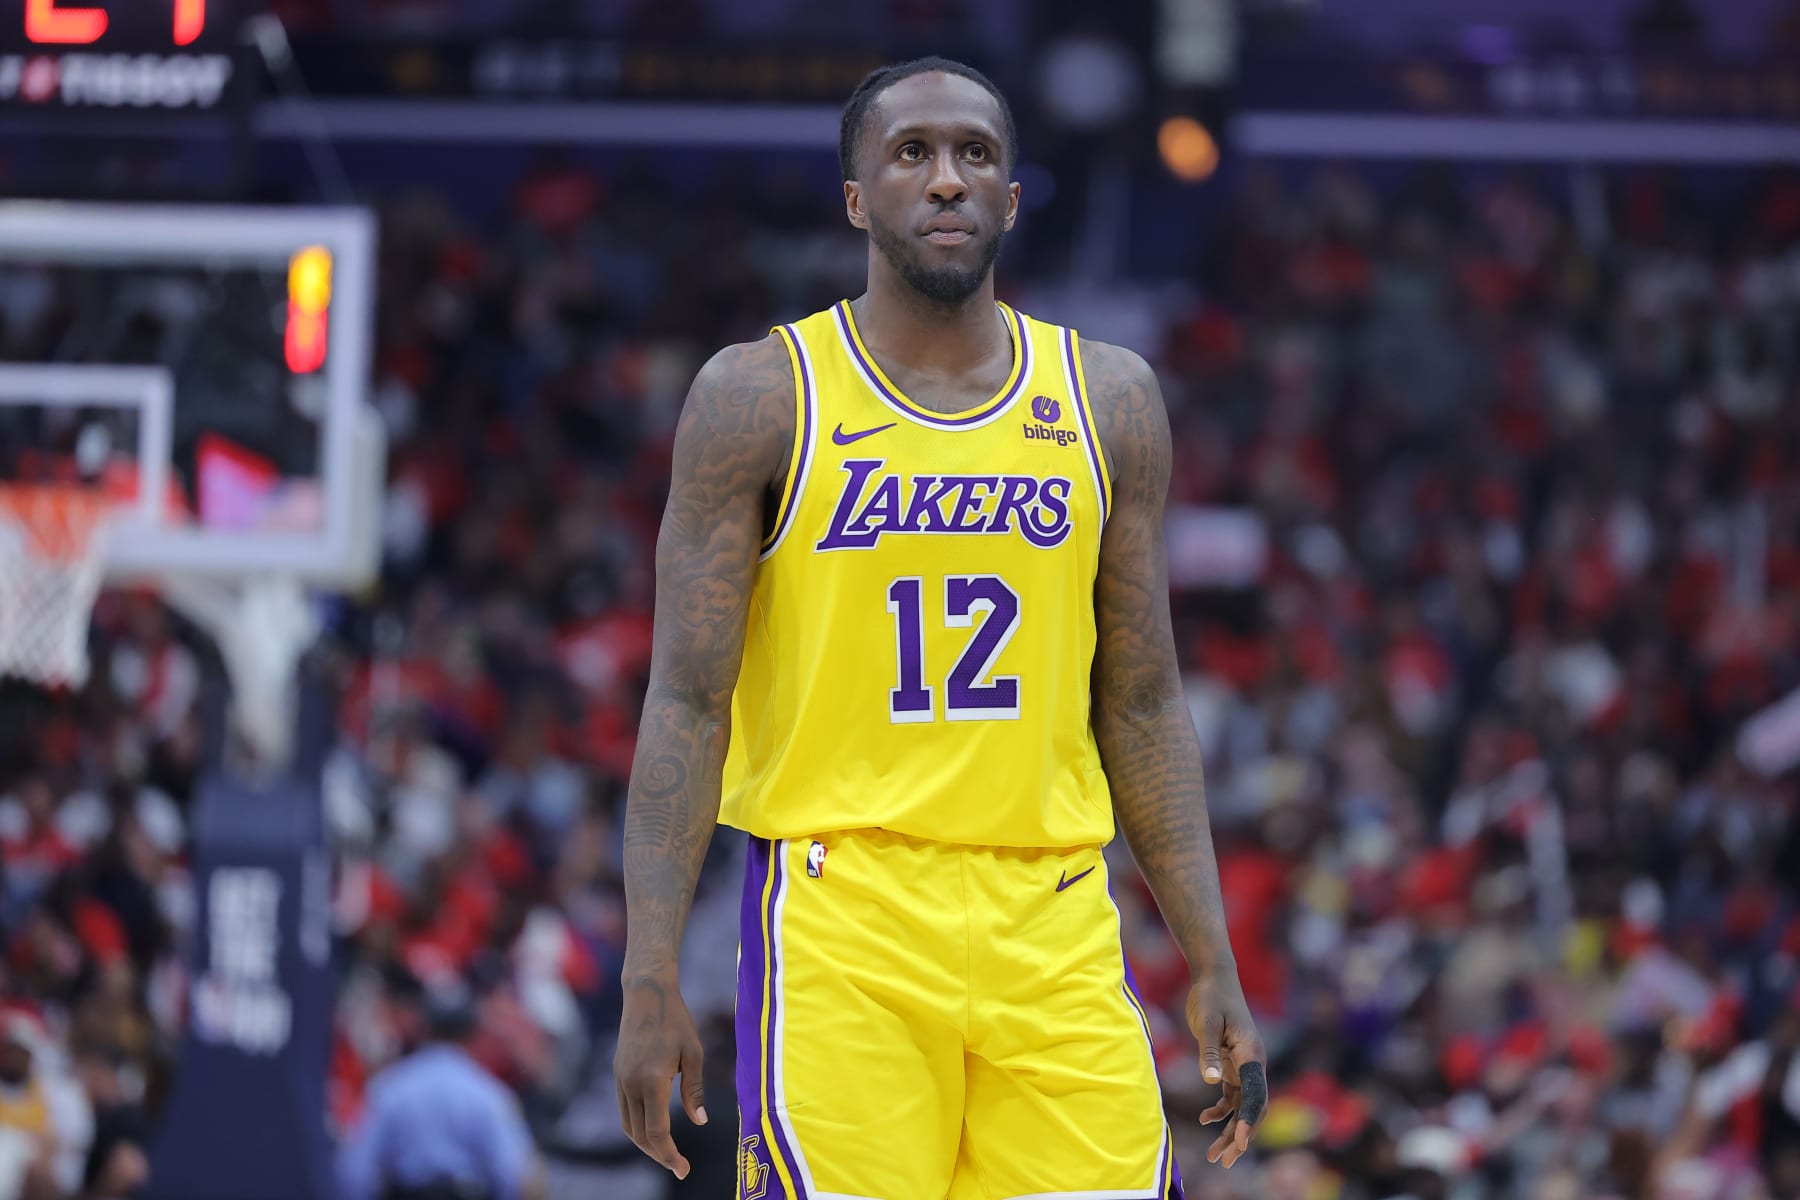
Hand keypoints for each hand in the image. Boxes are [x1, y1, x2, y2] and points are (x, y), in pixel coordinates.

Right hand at [615, 974, 707, 1179]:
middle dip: (659, 1155)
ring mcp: (621, 1079)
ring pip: (628, 1126)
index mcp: (652, 1080)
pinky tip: (653, 1128)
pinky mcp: (618, 1074)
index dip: (669, 1155)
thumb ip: (695, 1089)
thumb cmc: (677, 1020)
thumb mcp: (694, 1053)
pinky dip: (637, 1127)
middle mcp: (631, 1084)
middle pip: (640, 1135)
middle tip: (679, 1167)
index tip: (684, 1169)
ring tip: (667, 1152)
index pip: (657, 1131)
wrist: (647, 994)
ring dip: (646, 1144)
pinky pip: (624, 1111)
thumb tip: (699, 1122)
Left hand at [1187, 971, 1267, 1168]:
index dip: (1248, 1122)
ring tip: (1215, 1156)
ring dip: (1230, 1130)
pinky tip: (1205, 1120)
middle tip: (1225, 1162)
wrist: (1214, 978)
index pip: (1255, 1096)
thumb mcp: (1205, 1022)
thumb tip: (1210, 1082)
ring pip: (1242, 1107)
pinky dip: (1221, 1111)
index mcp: (1252, 1055)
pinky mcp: (1232, 1064)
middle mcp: (1253, 1064)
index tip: (1238, 1143)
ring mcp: (1244, 1066)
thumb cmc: (1211, 997)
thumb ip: (1208, 1052)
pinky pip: (1231, 1095)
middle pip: (1253, 1109)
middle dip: (1240, 1137)